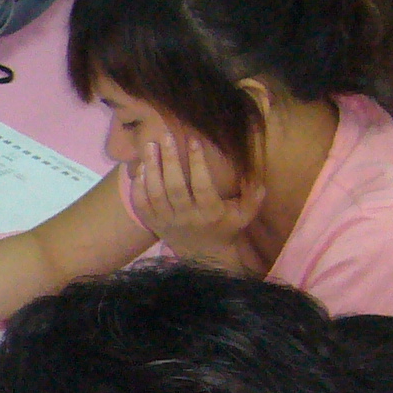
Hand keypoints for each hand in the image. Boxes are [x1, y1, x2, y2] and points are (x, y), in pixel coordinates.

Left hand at [127, 137, 263, 267]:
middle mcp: (187, 217)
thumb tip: (255, 174)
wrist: (203, 255)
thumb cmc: (226, 227)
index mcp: (210, 213)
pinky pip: (141, 205)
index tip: (193, 141)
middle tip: (165, 137)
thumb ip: (253, 195)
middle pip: (174, 187)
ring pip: (155, 194)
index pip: (202, 186)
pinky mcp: (154, 224)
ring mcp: (167, 222)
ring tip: (149, 146)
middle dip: (168, 160)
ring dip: (150, 169)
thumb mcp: (245, 214)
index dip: (197, 163)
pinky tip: (139, 168)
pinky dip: (138, 187)